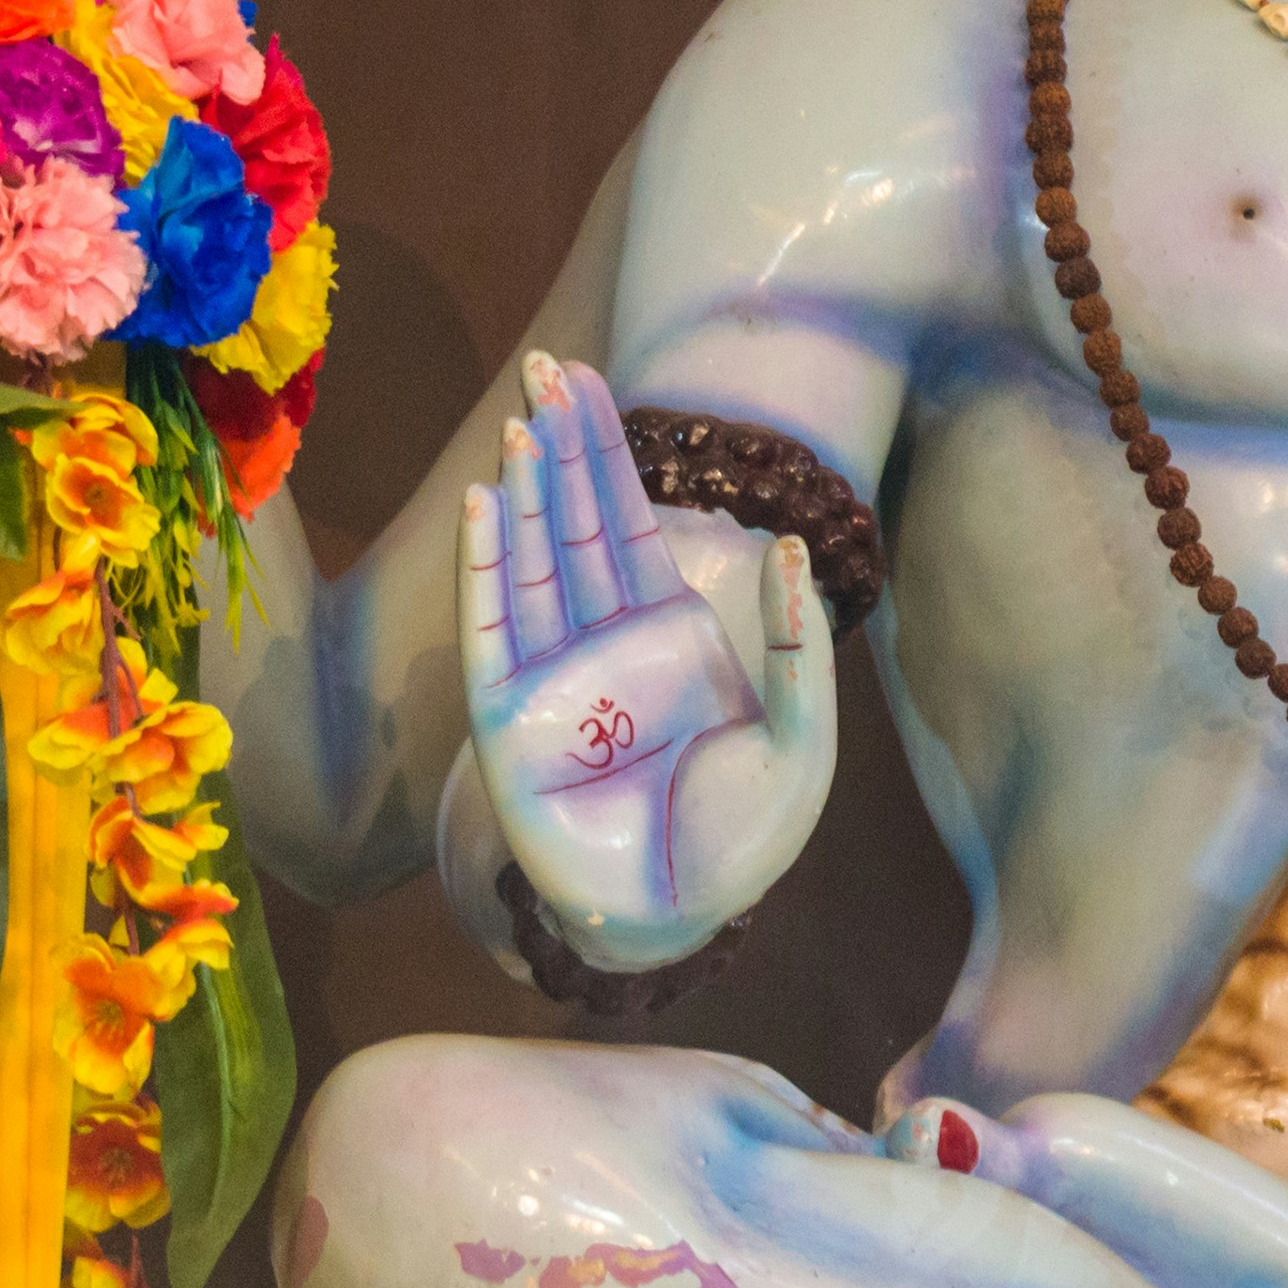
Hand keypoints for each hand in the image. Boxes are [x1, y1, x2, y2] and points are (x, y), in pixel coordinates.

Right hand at [459, 354, 830, 965]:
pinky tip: (484, 506)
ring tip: (520, 422)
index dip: (603, 448)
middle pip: (571, 521)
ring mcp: (552, 678)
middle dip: (558, 444)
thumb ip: (798, 648)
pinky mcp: (509, 724)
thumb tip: (789, 550)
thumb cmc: (745, 839)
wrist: (683, 919)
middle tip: (542, 369)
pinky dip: (488, 567)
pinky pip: (494, 630)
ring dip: (524, 492)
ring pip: (533, 561)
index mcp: (667, 631)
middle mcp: (602, 641)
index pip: (625, 518)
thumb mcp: (803, 740)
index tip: (583, 379)